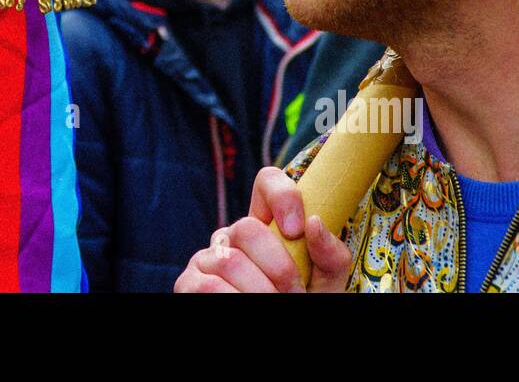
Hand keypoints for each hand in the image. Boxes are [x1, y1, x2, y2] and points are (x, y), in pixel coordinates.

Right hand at [174, 166, 352, 292]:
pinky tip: (246, 307)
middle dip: (278, 266)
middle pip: (247, 228)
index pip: (267, 181)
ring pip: (230, 261)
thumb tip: (314, 223)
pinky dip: (236, 300)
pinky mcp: (189, 284)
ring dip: (260, 292)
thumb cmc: (299, 301)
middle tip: (295, 293)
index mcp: (266, 226)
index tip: (297, 232)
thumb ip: (329, 257)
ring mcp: (207, 258)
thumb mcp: (323, 283)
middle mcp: (232, 236)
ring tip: (275, 306)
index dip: (282, 196)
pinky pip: (209, 286)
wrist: (275, 337)